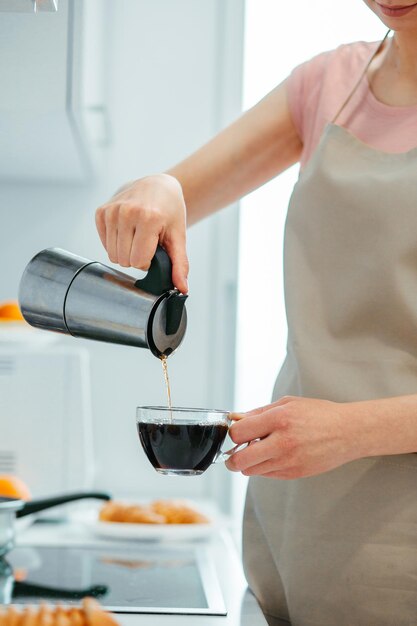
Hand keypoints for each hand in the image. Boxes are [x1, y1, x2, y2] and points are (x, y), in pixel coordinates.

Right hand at [95, 173, 188, 292]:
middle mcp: (127, 212)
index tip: (154, 248)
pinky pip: (104, 243)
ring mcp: (112, 210)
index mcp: (148, 218)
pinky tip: (126, 231)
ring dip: (125, 251)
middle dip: (136, 257)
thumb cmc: (169, 211)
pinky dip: (115, 242)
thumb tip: (182, 289)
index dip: (148, 262)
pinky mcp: (101, 211)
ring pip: (112, 254)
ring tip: (137, 236)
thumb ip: (180, 264)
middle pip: (124, 260)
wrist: (157, 186)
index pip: (139, 262)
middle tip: (146, 242)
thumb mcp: (178, 237)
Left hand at [225, 396, 362, 478]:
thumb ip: (259, 412)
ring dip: (249, 463)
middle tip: (237, 451)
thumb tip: (236, 419)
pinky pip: (267, 475)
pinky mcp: (295, 473)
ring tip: (260, 450)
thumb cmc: (318, 414)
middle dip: (232, 457)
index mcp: (279, 419)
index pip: (238, 433)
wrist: (348, 432)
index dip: (234, 433)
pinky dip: (265, 467)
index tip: (238, 432)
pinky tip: (275, 455)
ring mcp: (289, 461)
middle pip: (240, 460)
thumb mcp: (288, 403)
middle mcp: (282, 442)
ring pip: (251, 471)